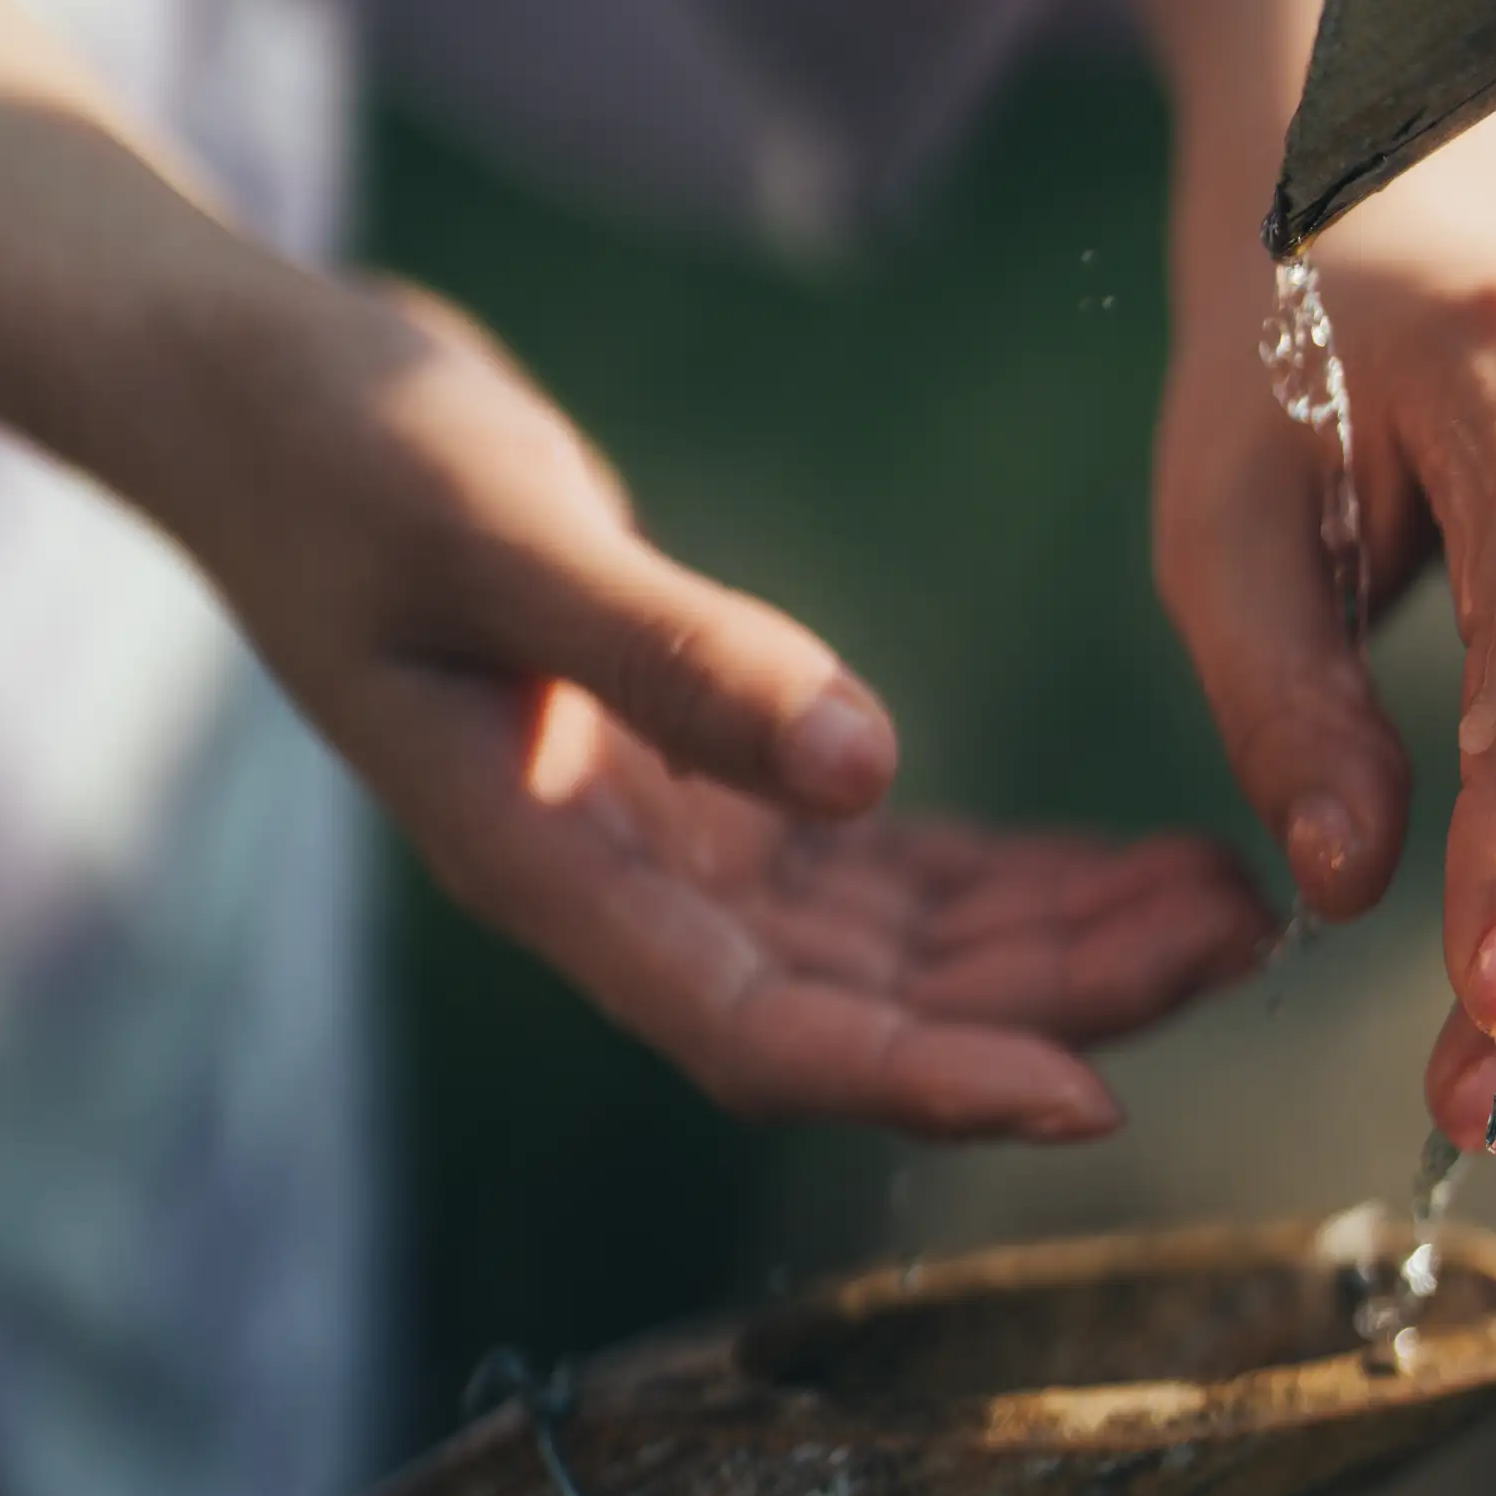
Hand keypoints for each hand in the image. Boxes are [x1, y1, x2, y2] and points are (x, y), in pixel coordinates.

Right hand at [163, 272, 1271, 1138]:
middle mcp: (617, 887)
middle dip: (1050, 995)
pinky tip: (1118, 862)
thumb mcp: (501, 532)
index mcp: (546, 866)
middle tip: (1238, 943)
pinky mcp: (695, 775)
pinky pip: (876, 868)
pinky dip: (997, 876)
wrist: (257, 396)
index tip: (1094, 1099)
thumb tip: (866, 772)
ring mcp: (660, 841)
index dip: (926, 1078)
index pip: (759, 1032)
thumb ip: (673, 654)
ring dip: (1049, 940)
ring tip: (1224, 902)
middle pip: (864, 1004)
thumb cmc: (345, 451)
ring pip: (890, 945)